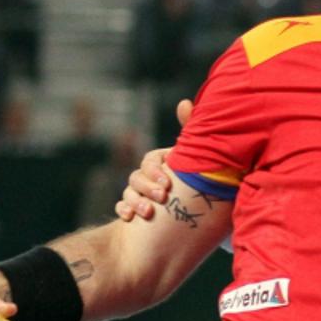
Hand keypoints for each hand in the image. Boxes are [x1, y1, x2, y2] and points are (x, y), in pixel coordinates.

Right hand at [115, 99, 193, 220]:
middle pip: (137, 176)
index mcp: (164, 162)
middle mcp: (150, 176)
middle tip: (162, 197)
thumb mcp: (196, 158)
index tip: (167, 184)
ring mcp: (141, 193)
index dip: (155, 170)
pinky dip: (124, 210)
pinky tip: (130, 217)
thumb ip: (190, 131)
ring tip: (148, 213)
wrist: (195, 218)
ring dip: (135, 201)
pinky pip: (121, 206)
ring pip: (129, 191)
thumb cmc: (198, 182)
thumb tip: (184, 102)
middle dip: (147, 187)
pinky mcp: (135, 210)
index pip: (150, 160)